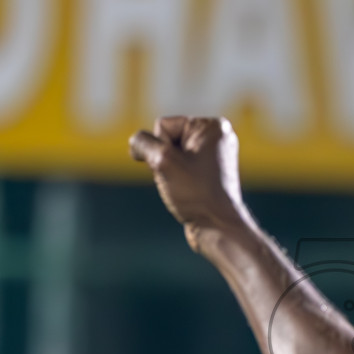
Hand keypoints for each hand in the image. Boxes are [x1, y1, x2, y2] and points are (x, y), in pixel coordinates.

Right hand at [129, 116, 251, 250]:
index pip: (163, 125)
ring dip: (168, 171)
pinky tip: (186, 192)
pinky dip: (176, 179)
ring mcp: (214, 155)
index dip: (162, 149)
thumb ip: (143, 143)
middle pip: (167, 139)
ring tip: (184, 187)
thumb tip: (135, 142)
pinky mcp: (209, 172)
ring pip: (171, 155)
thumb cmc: (197, 194)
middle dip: (165, 159)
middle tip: (181, 180)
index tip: (180, 168)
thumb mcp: (164, 162)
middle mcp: (217, 136)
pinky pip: (180, 167)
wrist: (218, 227)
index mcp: (213, 126)